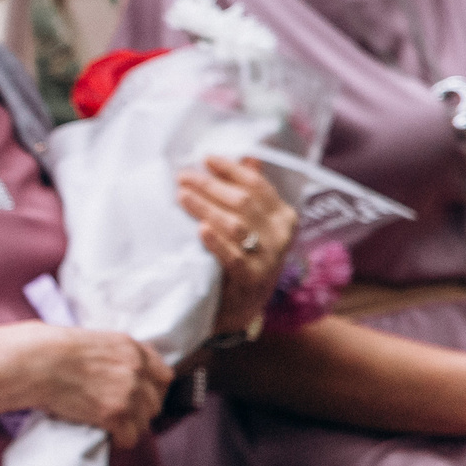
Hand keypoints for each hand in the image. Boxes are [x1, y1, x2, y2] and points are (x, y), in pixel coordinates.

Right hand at [35, 328, 171, 448]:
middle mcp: (136, 370)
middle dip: (141, 411)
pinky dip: (119, 440)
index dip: (154, 390)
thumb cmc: (53, 350)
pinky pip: (130, 437)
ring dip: (130, 427)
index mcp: (132, 349)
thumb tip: (122, 373)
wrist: (37, 362)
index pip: (164, 376)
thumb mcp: (95, 341)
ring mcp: (127, 392)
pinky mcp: (114, 413)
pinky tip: (108, 435)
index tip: (143, 398)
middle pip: (155, 402)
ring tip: (113, 427)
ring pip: (145, 422)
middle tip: (123, 416)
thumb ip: (117, 356)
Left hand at [180, 156, 295, 336]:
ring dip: (207, 208)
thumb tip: (248, 157)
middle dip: (211, 186)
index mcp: (283, 217)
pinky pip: (234, 258)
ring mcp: (268, 260)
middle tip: (183, 177)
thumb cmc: (244, 259)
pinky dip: (216, 242)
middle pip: (243, 202)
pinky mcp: (251, 281)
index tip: (206, 159)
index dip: (231, 170)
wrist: (241, 308)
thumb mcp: (254, 226)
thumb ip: (253, 194)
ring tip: (182, 196)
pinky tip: (200, 230)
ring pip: (236, 226)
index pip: (257, 185)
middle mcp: (280, 236)